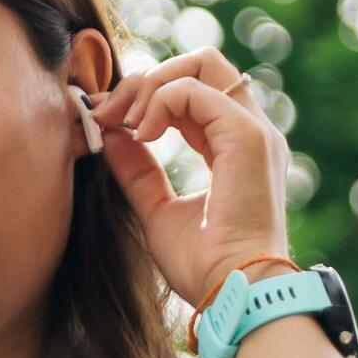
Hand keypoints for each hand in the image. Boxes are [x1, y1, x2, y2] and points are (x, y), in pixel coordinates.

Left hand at [86, 47, 294, 308]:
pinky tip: (140, 134)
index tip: (104, 119)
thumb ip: (138, 170)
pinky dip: (159, 101)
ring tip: (122, 124)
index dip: (146, 95)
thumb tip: (110, 134)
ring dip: (148, 86)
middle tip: (108, 111)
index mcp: (235, 146)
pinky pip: (195, 90)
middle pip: (202, 64)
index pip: (194, 92)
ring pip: (201, 66)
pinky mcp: (246, 137)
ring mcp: (253, 131)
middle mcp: (250, 131)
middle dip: (147, 79)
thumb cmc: (204, 265)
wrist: (233, 293)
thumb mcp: (156, 210)